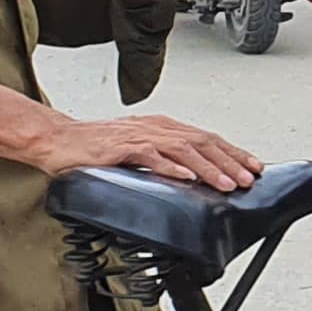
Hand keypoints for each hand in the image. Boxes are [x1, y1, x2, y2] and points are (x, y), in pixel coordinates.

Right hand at [20, 113, 263, 192]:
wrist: (58, 140)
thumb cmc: (96, 147)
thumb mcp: (138, 151)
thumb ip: (164, 160)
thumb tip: (193, 177)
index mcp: (163, 128)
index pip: (207, 138)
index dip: (233, 152)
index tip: (253, 167)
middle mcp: (156, 128)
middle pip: (202, 142)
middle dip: (230, 161)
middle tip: (249, 178)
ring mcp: (139, 136)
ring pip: (183, 149)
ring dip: (208, 167)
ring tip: (226, 183)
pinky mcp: (121, 148)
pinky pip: (150, 157)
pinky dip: (171, 166)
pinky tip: (186, 177)